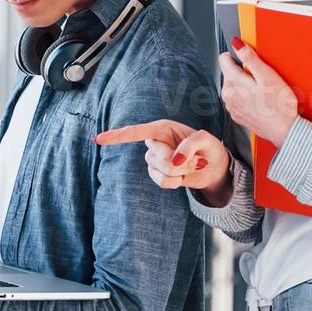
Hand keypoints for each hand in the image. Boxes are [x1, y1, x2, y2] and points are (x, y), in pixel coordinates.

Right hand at [94, 118, 229, 192]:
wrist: (213, 168)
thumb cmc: (210, 148)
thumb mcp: (207, 140)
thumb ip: (191, 145)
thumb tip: (175, 159)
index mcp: (162, 128)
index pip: (135, 132)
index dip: (117, 136)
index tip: (98, 139)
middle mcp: (155, 143)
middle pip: (158, 157)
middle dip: (180, 162)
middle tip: (195, 160)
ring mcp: (154, 160)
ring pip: (161, 170)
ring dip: (180, 172)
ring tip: (191, 166)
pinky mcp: (157, 174)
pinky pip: (162, 182)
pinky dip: (177, 182)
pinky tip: (183, 176)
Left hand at [220, 38, 300, 145]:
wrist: (284, 130)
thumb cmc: (279, 105)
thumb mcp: (267, 75)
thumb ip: (250, 58)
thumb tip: (236, 44)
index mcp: (232, 83)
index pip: (223, 59)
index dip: (237, 56)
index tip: (249, 60)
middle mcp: (227, 95)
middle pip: (230, 73)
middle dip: (243, 72)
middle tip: (262, 79)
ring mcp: (231, 107)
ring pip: (234, 87)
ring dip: (245, 85)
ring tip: (263, 91)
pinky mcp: (237, 115)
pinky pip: (238, 100)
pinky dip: (247, 97)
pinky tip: (261, 101)